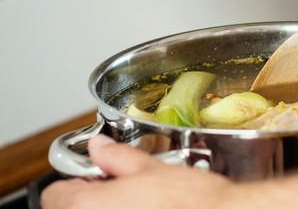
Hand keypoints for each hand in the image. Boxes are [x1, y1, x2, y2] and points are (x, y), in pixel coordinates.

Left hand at [40, 135, 240, 208]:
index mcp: (87, 205)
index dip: (74, 183)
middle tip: (119, 192)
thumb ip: (118, 156)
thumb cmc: (192, 201)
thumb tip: (100, 146)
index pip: (53, 195)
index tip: (95, 179)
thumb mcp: (153, 168)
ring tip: (137, 204)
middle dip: (90, 199)